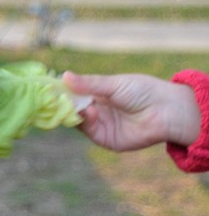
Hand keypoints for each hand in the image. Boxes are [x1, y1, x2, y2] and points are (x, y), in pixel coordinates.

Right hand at [62, 72, 200, 151]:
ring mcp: (100, 125)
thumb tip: (63, 76)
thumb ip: (88, 84)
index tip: (48, 87)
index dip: (61, 91)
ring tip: (76, 104)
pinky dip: (86, 122)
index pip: (72, 93)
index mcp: (97, 94)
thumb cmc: (143, 91)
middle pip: (71, 109)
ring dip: (73, 112)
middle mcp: (96, 110)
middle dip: (62, 103)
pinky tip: (90, 112)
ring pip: (76, 121)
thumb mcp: (113, 84)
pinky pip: (89, 131)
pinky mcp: (106, 139)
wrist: (167, 111)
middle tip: (52, 98)